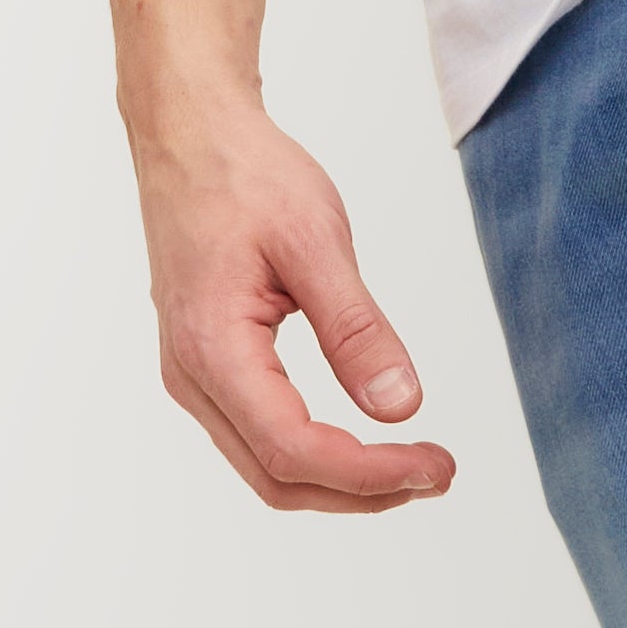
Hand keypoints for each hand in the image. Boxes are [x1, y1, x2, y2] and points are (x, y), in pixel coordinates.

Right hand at [132, 101, 457, 513]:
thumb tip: (400, 408)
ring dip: (340, 480)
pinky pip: (258, 435)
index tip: (435, 466)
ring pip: (266, 466)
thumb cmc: (243, 175)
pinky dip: (315, 454)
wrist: (188, 136)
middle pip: (277, 477)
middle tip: (438, 473)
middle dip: (362, 491)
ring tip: (411, 465)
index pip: (293, 448)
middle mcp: (192, 376)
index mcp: (212, 347)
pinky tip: (362, 440)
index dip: (369, 473)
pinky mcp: (208, 365)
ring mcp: (194, 374)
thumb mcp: (315, 241)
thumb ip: (356, 329)